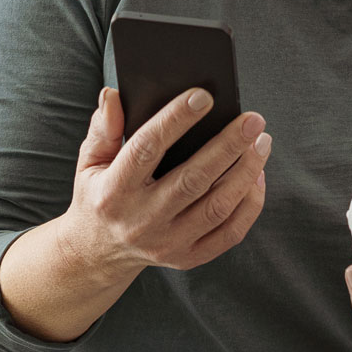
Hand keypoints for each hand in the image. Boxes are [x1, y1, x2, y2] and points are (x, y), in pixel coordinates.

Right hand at [67, 86, 271, 272]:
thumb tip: (113, 94)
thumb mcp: (90, 162)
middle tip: (253, 119)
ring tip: (261, 142)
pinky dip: (250, 203)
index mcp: (114, 191)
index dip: (176, 120)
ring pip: (218, 206)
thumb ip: (103, 128)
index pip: (147, 148)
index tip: (204, 96)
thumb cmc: (99, 195)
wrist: (98, 253)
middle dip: (228, 146)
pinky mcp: (188, 258)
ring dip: (246, 172)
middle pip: (193, 179)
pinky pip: (230, 232)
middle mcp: (141, 221)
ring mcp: (167, 243)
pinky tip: (257, 176)